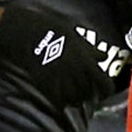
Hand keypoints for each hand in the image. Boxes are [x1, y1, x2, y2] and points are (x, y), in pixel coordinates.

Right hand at [0, 4, 126, 104]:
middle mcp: (75, 72)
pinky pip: (57, 100)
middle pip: (88, 94)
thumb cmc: (52, 30)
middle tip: (86, 92)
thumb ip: (90, 50)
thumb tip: (103, 57)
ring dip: (75, 99)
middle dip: (89, 94)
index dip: (105, 89)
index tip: (104, 91)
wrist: (26, 33)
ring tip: (73, 95)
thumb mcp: (75, 36)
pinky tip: (60, 98)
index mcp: (85, 60)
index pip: (103, 83)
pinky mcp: (46, 84)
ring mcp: (60, 79)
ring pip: (74, 99)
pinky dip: (61, 101)